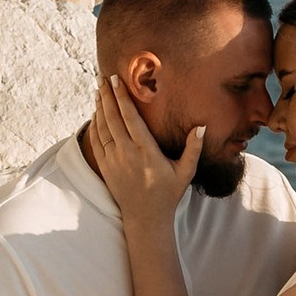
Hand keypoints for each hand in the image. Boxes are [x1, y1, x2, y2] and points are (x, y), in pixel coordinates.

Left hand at [88, 74, 199, 232]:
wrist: (145, 218)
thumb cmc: (168, 193)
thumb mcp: (185, 172)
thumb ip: (193, 148)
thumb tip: (201, 127)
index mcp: (145, 151)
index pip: (130, 118)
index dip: (122, 97)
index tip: (116, 80)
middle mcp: (126, 153)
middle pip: (112, 118)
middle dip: (107, 95)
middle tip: (103, 77)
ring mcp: (113, 160)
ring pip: (102, 127)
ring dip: (99, 107)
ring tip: (98, 90)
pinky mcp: (105, 167)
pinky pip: (96, 141)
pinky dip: (95, 124)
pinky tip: (96, 113)